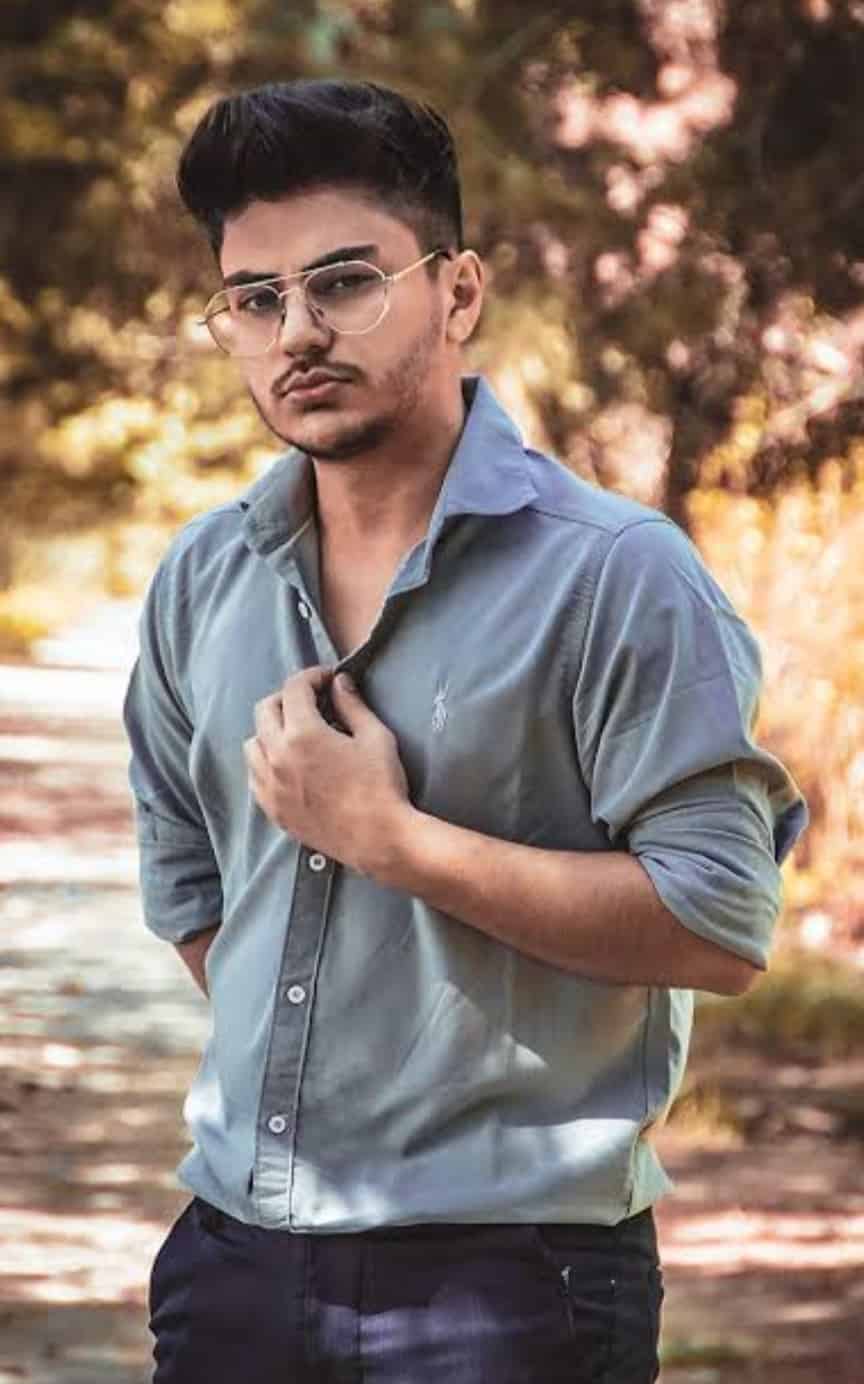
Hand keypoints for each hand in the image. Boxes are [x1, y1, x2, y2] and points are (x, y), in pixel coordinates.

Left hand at [243, 667, 411, 875]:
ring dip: (270, 730)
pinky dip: (265, 762)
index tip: (326, 679)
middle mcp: (278, 757)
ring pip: (253, 743)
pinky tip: (287, 764)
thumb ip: (353, 705)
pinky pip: (255, 776)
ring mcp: (271, 786)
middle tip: (311, 700)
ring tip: (296, 733)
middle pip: (265, 710)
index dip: (312, 676)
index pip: (294, 688)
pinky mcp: (273, 810)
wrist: (379, 839)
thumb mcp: (375, 737)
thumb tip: (339, 683)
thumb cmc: (381, 787)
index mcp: (303, 734)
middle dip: (288, 697)